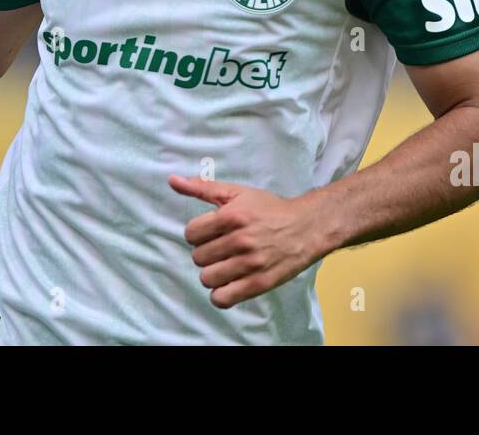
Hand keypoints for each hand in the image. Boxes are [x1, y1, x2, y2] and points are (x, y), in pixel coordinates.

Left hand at [169, 174, 332, 308]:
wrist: (306, 227)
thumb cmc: (269, 209)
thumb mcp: (237, 192)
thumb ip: (202, 187)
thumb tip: (172, 180)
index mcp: (232, 216)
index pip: (191, 234)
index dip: (198, 234)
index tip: (211, 233)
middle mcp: (241, 240)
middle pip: (198, 257)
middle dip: (206, 253)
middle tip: (221, 249)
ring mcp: (251, 264)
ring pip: (207, 278)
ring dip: (212, 274)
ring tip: (225, 266)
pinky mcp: (259, 284)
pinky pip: (223, 299)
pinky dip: (221, 294)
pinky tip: (229, 283)